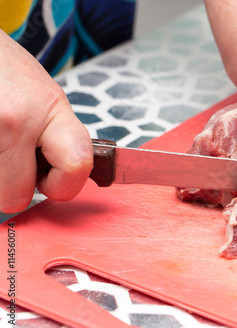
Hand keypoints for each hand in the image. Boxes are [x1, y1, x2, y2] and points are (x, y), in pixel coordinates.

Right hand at [0, 30, 92, 212]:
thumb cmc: (7, 70)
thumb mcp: (49, 99)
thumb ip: (61, 138)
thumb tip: (69, 177)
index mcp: (49, 110)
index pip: (77, 166)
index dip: (64, 185)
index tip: (52, 181)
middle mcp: (14, 121)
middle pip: (15, 196)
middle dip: (14, 185)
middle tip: (14, 159)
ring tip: (2, 138)